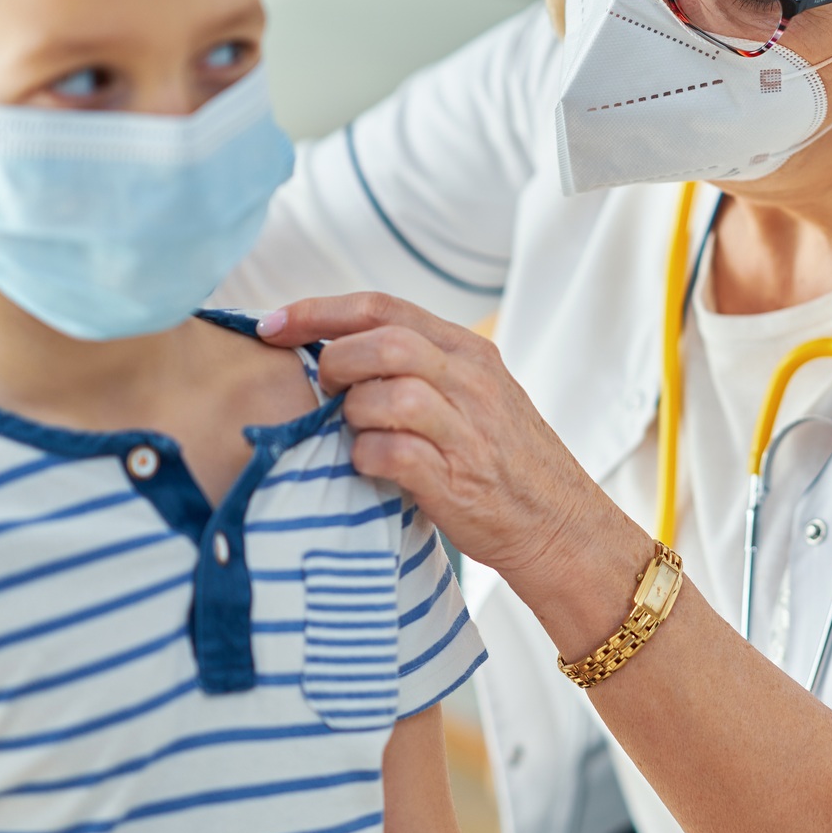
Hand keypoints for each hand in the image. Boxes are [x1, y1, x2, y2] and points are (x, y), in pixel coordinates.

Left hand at [257, 293, 635, 587]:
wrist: (560, 524)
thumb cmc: (504, 461)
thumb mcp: (474, 395)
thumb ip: (420, 369)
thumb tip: (335, 354)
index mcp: (469, 352)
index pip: (384, 307)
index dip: (318, 310)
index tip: (271, 325)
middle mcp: (471, 382)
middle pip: (384, 342)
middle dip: (334, 360)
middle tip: (321, 388)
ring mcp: (467, 430)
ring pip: (388, 393)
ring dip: (350, 412)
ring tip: (350, 431)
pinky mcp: (457, 480)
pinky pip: (392, 453)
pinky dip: (364, 456)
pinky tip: (366, 464)